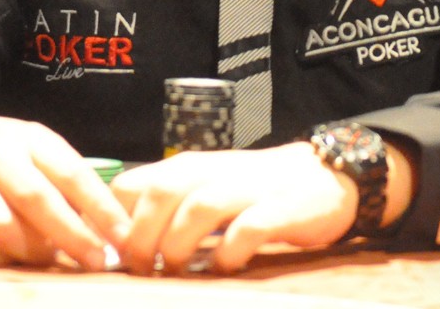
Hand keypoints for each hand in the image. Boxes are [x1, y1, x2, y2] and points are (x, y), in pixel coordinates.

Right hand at [0, 93, 128, 269]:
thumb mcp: (29, 143)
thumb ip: (61, 177)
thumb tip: (102, 221)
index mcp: (29, 140)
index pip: (72, 172)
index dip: (101, 207)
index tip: (123, 234)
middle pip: (40, 200)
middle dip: (73, 235)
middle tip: (96, 261)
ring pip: (4, 226)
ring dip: (32, 251)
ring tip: (50, 261)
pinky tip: (8, 259)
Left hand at [109, 143, 355, 273]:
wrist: (324, 175)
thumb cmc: (254, 189)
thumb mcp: (204, 188)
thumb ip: (168, 209)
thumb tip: (123, 247)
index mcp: (187, 168)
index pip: (131, 184)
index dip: (115, 221)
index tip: (114, 253)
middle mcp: (212, 172)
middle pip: (160, 194)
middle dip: (143, 236)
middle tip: (143, 269)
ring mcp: (247, 189)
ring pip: (199, 208)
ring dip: (180, 244)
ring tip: (177, 271)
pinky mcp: (280, 209)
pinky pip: (247, 229)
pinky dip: (229, 252)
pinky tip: (224, 267)